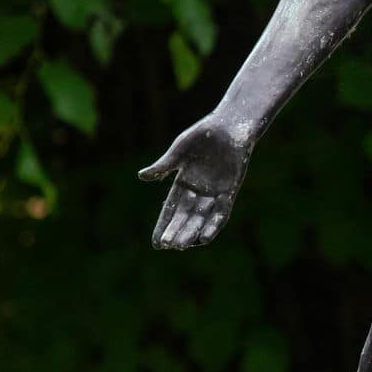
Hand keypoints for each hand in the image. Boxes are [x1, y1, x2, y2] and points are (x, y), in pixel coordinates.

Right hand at [139, 114, 250, 249]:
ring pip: (202, 218)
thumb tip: (141, 176)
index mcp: (183, 183)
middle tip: (167, 245)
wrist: (229, 125)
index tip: (156, 242)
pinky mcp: (230, 190)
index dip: (163, 224)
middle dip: (176, 231)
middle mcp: (198, 191)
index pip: (170, 208)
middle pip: (185, 216)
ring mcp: (214, 192)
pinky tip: (205, 237)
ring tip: (182, 245)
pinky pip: (222, 212)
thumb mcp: (179, 150)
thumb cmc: (203, 135)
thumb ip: (164, 166)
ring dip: (192, 231)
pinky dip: (214, 224)